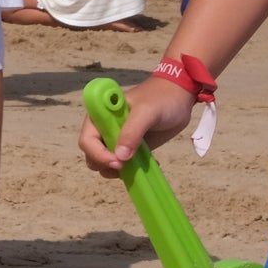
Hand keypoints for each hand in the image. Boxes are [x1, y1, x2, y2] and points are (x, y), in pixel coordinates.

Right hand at [77, 74, 191, 174]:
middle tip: (127, 165)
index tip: (118, 162)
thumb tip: (120, 157)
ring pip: (105, 163)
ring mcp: (117, 140)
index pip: (87, 141)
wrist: (180, 96)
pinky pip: (123, 164)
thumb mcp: (146, 112)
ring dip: (117, 171)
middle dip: (105, 164)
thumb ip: (132, 132)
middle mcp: (104, 130)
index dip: (98, 154)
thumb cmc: (161, 99)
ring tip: (137, 166)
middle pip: (92, 155)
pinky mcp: (131, 148)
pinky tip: (149, 164)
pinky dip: (131, 170)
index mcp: (100, 117)